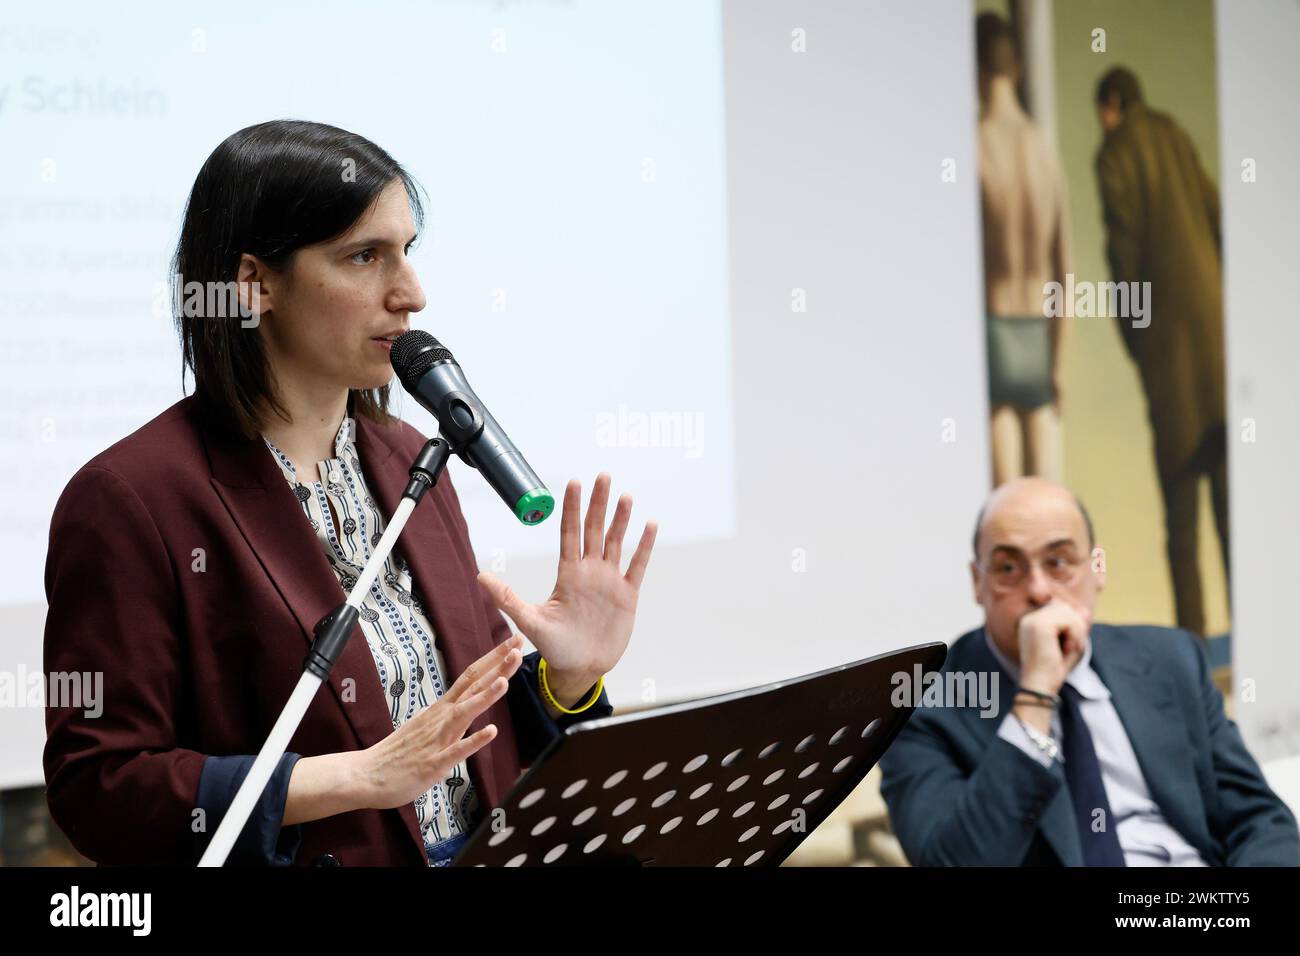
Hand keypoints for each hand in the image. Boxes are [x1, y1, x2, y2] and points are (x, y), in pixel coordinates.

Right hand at [355, 635, 524, 809]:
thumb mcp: (428, 724)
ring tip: (505, 680)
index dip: (494, 658)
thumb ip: (448, 713)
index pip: (472, 676)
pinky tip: (491, 732)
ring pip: (464, 713)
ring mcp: (437, 739)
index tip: (513, 641)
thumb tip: (463, 702)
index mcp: (442, 709)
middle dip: (497, 666)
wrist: (367, 774)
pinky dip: (474, 741)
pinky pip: (456, 751)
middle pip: (472, 686)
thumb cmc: (399, 752)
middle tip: (518, 645)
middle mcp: (441, 718)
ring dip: (485, 696)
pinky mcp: (433, 763)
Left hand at [477, 473, 657, 705]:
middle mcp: (589, 572)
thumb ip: (507, 599)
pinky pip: (637, 565)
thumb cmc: (555, 647)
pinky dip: (644, 546)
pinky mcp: (627, 595)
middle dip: (598, 503)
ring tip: (625, 496)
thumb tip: (480, 575)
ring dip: (621, 519)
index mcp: (567, 574)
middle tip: (603, 476)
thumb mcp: (530, 622)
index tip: (574, 483)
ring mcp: (609, 581)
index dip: (572, 508)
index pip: (569, 533)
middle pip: (594, 530)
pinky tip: (650, 525)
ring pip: (616, 542)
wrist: (580, 668)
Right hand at [1016, 598, 1090, 697]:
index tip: (1074, 642)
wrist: (1039, 686)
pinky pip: (1067, 620)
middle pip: (1062, 607)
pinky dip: (1075, 634)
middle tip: (1077, 646)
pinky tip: (1070, 649)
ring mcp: (1032, 621)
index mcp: (1031, 622)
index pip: (1057, 607)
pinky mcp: (1039, 627)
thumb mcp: (1069, 645)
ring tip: (1074, 647)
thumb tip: (1085, 610)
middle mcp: (1029, 619)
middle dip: (1076, 624)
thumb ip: (1077, 627)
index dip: (1072, 621)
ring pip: (1066, 611)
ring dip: (1077, 629)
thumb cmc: (1053, 670)